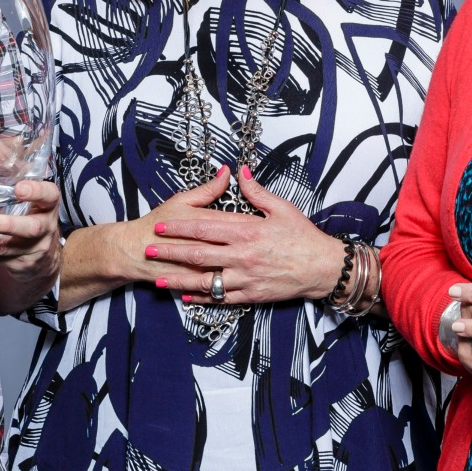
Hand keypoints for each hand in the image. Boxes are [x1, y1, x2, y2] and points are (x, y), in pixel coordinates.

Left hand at [0, 178, 61, 266]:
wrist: (40, 253)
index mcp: (47, 203)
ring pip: (8, 248)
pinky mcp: (15, 264)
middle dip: (8, 224)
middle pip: (31, 227)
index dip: (36, 192)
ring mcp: (31, 248)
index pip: (49, 195)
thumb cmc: (26, 205)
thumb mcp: (20, 180)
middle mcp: (43, 226)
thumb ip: (2, 156)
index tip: (20, 188)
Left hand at [143, 165, 341, 305]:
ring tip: (158, 278)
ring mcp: (244, 278)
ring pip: (204, 280)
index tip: (161, 225)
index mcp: (246, 231)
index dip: (180, 226)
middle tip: (148, 250)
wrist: (323, 268)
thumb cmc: (304, 237)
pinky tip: (186, 296)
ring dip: (179, 279)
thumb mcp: (282, 208)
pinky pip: (221, 298)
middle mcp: (241, 256)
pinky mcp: (251, 294)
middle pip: (197, 254)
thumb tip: (240, 172)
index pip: (204, 227)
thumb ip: (256, 191)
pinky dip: (202, 298)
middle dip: (170, 252)